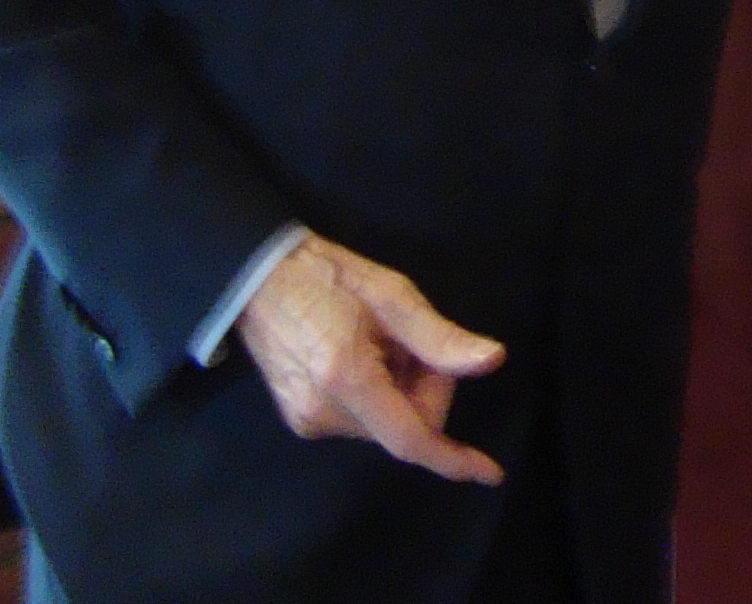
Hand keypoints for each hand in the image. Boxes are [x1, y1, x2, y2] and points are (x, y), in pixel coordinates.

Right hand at [235, 232, 507, 483]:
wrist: (259, 279)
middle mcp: (323, 414)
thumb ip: (440, 338)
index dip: (453, 458)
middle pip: (405, 425)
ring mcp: (306, 422)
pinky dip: (378, 394)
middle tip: (411, 341)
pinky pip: (362, 419)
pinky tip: (362, 356)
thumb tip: (492, 361)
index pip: (410, 438)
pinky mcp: (299, 421)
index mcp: (347, 380)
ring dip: (401, 389)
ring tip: (380, 343)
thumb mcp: (393, 295)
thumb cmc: (329, 277)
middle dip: (426, 387)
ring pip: (386, 423)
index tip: (491, 474)